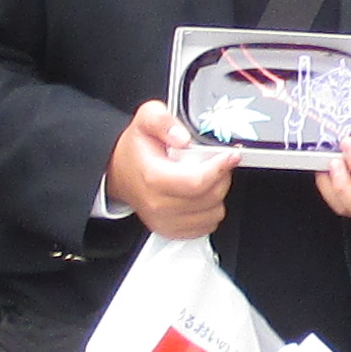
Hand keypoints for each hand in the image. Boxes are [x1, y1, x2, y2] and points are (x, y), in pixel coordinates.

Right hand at [106, 101, 236, 236]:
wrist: (119, 172)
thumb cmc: (136, 149)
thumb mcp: (146, 119)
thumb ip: (163, 121)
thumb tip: (182, 138)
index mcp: (153, 177)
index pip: (196, 182)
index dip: (219, 168)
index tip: (230, 156)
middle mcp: (158, 204)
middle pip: (209, 197)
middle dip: (221, 177)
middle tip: (215, 162)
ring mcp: (165, 221)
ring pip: (213, 214)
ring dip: (217, 195)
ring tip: (205, 178)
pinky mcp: (172, 231)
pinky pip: (207, 226)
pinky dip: (210, 211)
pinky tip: (200, 195)